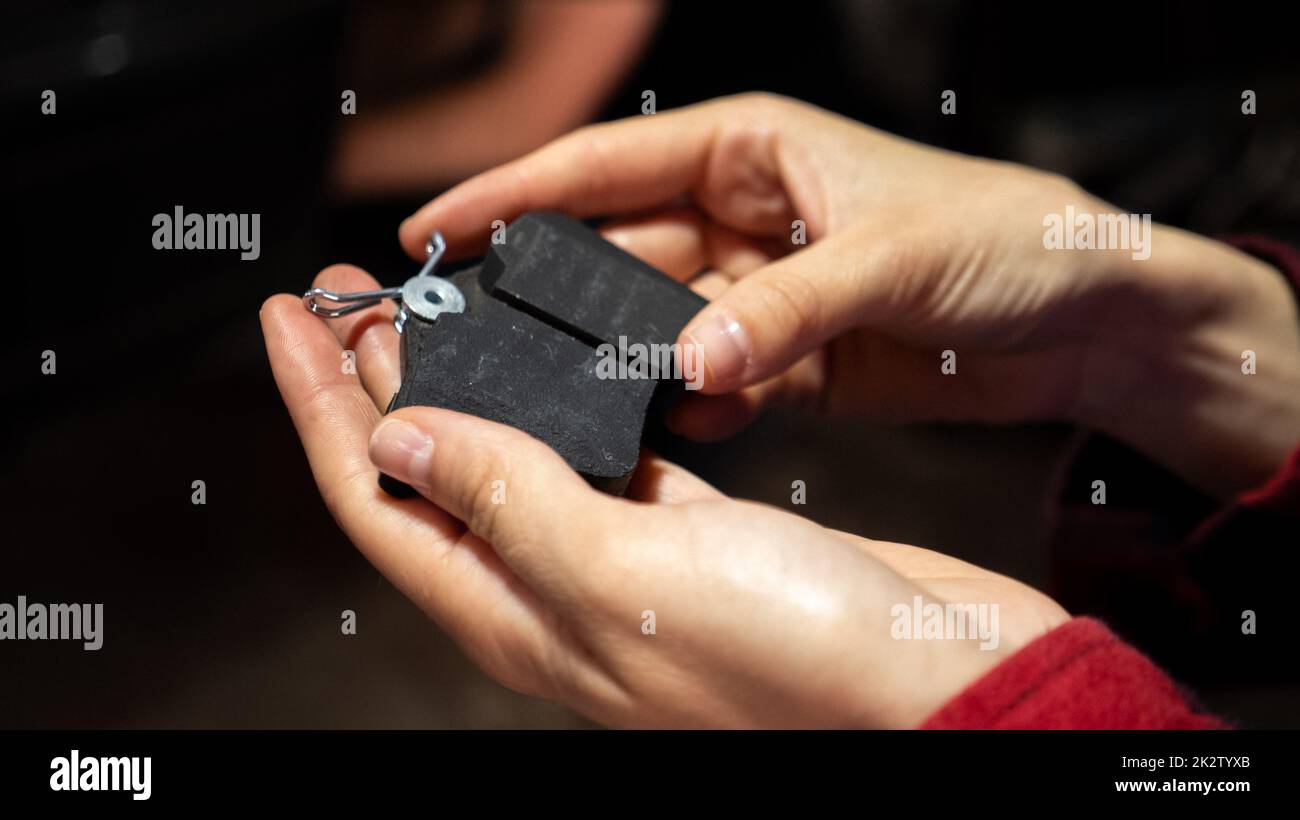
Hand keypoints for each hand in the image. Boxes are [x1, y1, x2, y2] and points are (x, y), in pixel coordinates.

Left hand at [260, 269, 1067, 727]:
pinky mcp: (687, 529)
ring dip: (465, 383)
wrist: (940, 682)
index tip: (290, 318)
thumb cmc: (803, 667)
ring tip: (435, 310)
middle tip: (345, 296)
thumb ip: (511, 503)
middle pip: (431, 474)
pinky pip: (599, 454)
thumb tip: (404, 442)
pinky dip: (564, 397)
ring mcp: (624, 559)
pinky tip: (558, 357)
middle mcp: (559, 591)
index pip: (379, 501)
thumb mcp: (627, 576)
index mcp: (522, 615)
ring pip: (510, 457)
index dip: (322, 409)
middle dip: (375, 385)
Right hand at [400, 93, 1299, 496]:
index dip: (511, 196)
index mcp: (749, 148)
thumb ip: (782, 313)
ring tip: (578, 396)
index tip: (433, 231)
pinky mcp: (788, 356)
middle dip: (555, 295)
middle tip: (487, 341)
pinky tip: (686, 418)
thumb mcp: (890, 257)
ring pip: (657, 325)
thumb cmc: (1007, 237)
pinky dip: (695, 403)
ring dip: (624, 362)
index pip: (603, 166)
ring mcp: (760, 290)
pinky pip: (713, 380)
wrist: (1090, 318)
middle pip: (615, 253)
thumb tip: (691, 366)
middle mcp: (742, 215)